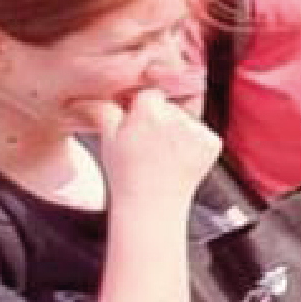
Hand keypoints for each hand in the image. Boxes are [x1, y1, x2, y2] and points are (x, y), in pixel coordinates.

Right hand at [89, 87, 220, 207]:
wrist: (151, 207)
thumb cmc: (126, 174)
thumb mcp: (108, 138)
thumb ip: (102, 108)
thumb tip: (87, 95)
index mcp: (149, 111)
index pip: (149, 94)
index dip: (141, 110)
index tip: (136, 128)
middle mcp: (176, 117)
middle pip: (169, 106)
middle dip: (160, 120)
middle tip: (148, 147)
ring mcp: (198, 130)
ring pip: (186, 119)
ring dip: (178, 132)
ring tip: (162, 156)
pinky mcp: (213, 143)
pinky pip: (203, 134)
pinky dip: (195, 145)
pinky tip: (179, 161)